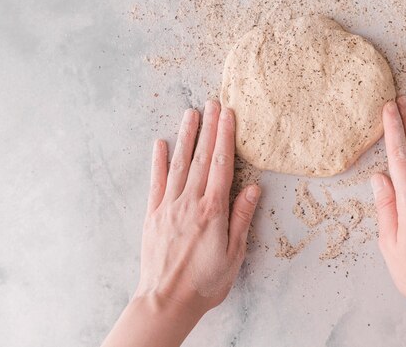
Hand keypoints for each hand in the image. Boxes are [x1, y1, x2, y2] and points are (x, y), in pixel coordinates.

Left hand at [102, 101, 260, 346]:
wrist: (166, 302)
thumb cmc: (205, 282)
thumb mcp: (234, 254)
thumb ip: (241, 218)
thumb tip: (252, 188)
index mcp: (212, 210)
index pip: (221, 165)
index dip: (225, 137)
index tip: (228, 115)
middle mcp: (190, 202)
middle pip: (200, 158)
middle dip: (208, 128)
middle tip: (212, 102)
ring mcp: (169, 206)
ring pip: (179, 164)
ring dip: (186, 136)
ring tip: (191, 113)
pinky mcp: (153, 215)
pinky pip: (156, 182)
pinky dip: (157, 162)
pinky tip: (160, 144)